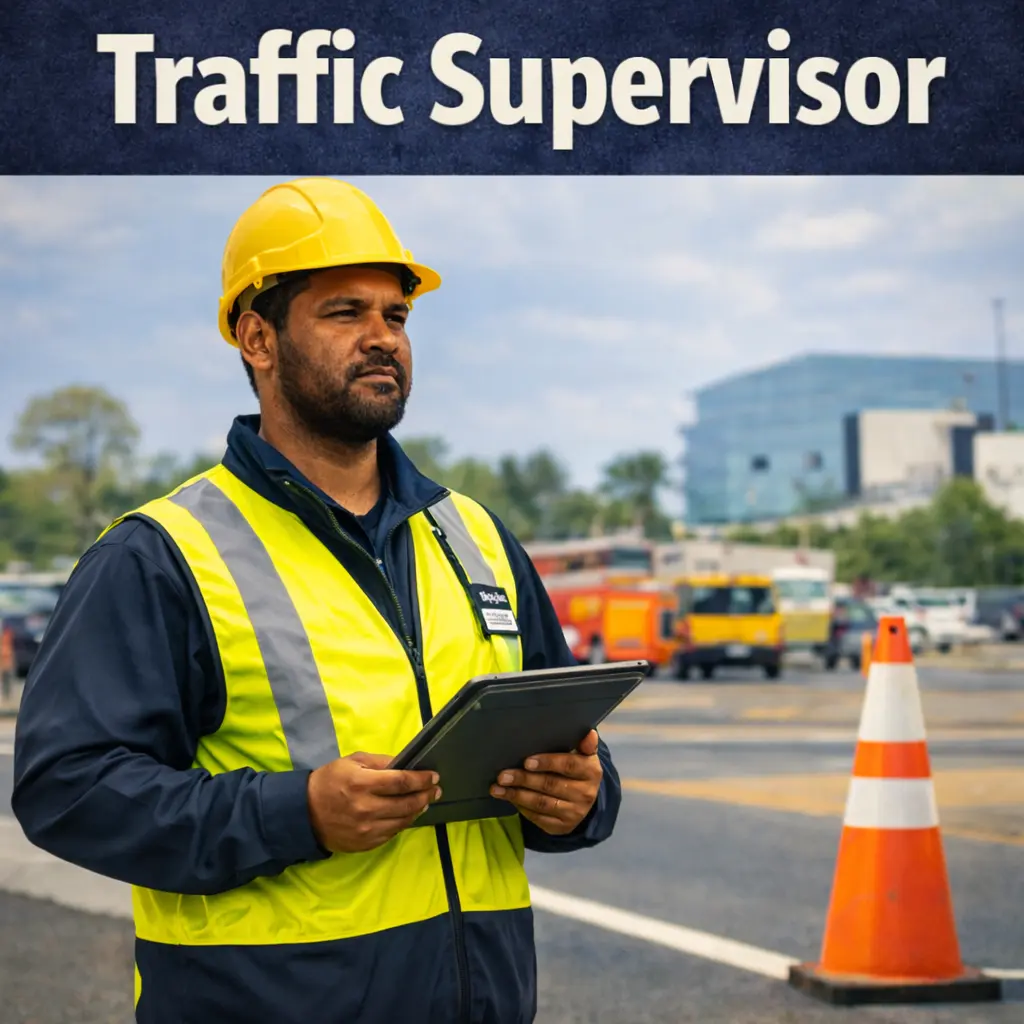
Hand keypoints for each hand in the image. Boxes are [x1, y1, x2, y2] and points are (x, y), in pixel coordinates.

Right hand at [307, 752, 441, 852]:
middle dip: (425, 795)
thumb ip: (381, 762)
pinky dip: (402, 822)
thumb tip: (405, 764)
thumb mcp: (353, 762)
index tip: (434, 776)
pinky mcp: (365, 843)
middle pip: (407, 803)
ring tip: (425, 802)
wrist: (304, 812)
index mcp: (362, 784)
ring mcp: (366, 829)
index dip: (421, 779)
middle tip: (436, 790)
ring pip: (403, 821)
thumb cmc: (330, 781)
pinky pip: (392, 833)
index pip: (401, 782)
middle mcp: (366, 808)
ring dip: (418, 810)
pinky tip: (406, 814)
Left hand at [490, 730, 602, 835]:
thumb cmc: (577, 768)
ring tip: (497, 788)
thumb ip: (584, 744)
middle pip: (550, 785)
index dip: (547, 762)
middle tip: (502, 775)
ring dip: (516, 795)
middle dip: (524, 779)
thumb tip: (589, 733)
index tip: (526, 761)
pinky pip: (538, 818)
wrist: (584, 798)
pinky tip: (508, 798)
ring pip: (541, 804)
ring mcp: (574, 813)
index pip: (569, 765)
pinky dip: (521, 807)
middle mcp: (585, 794)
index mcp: (591, 771)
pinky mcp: (562, 827)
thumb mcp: (583, 754)